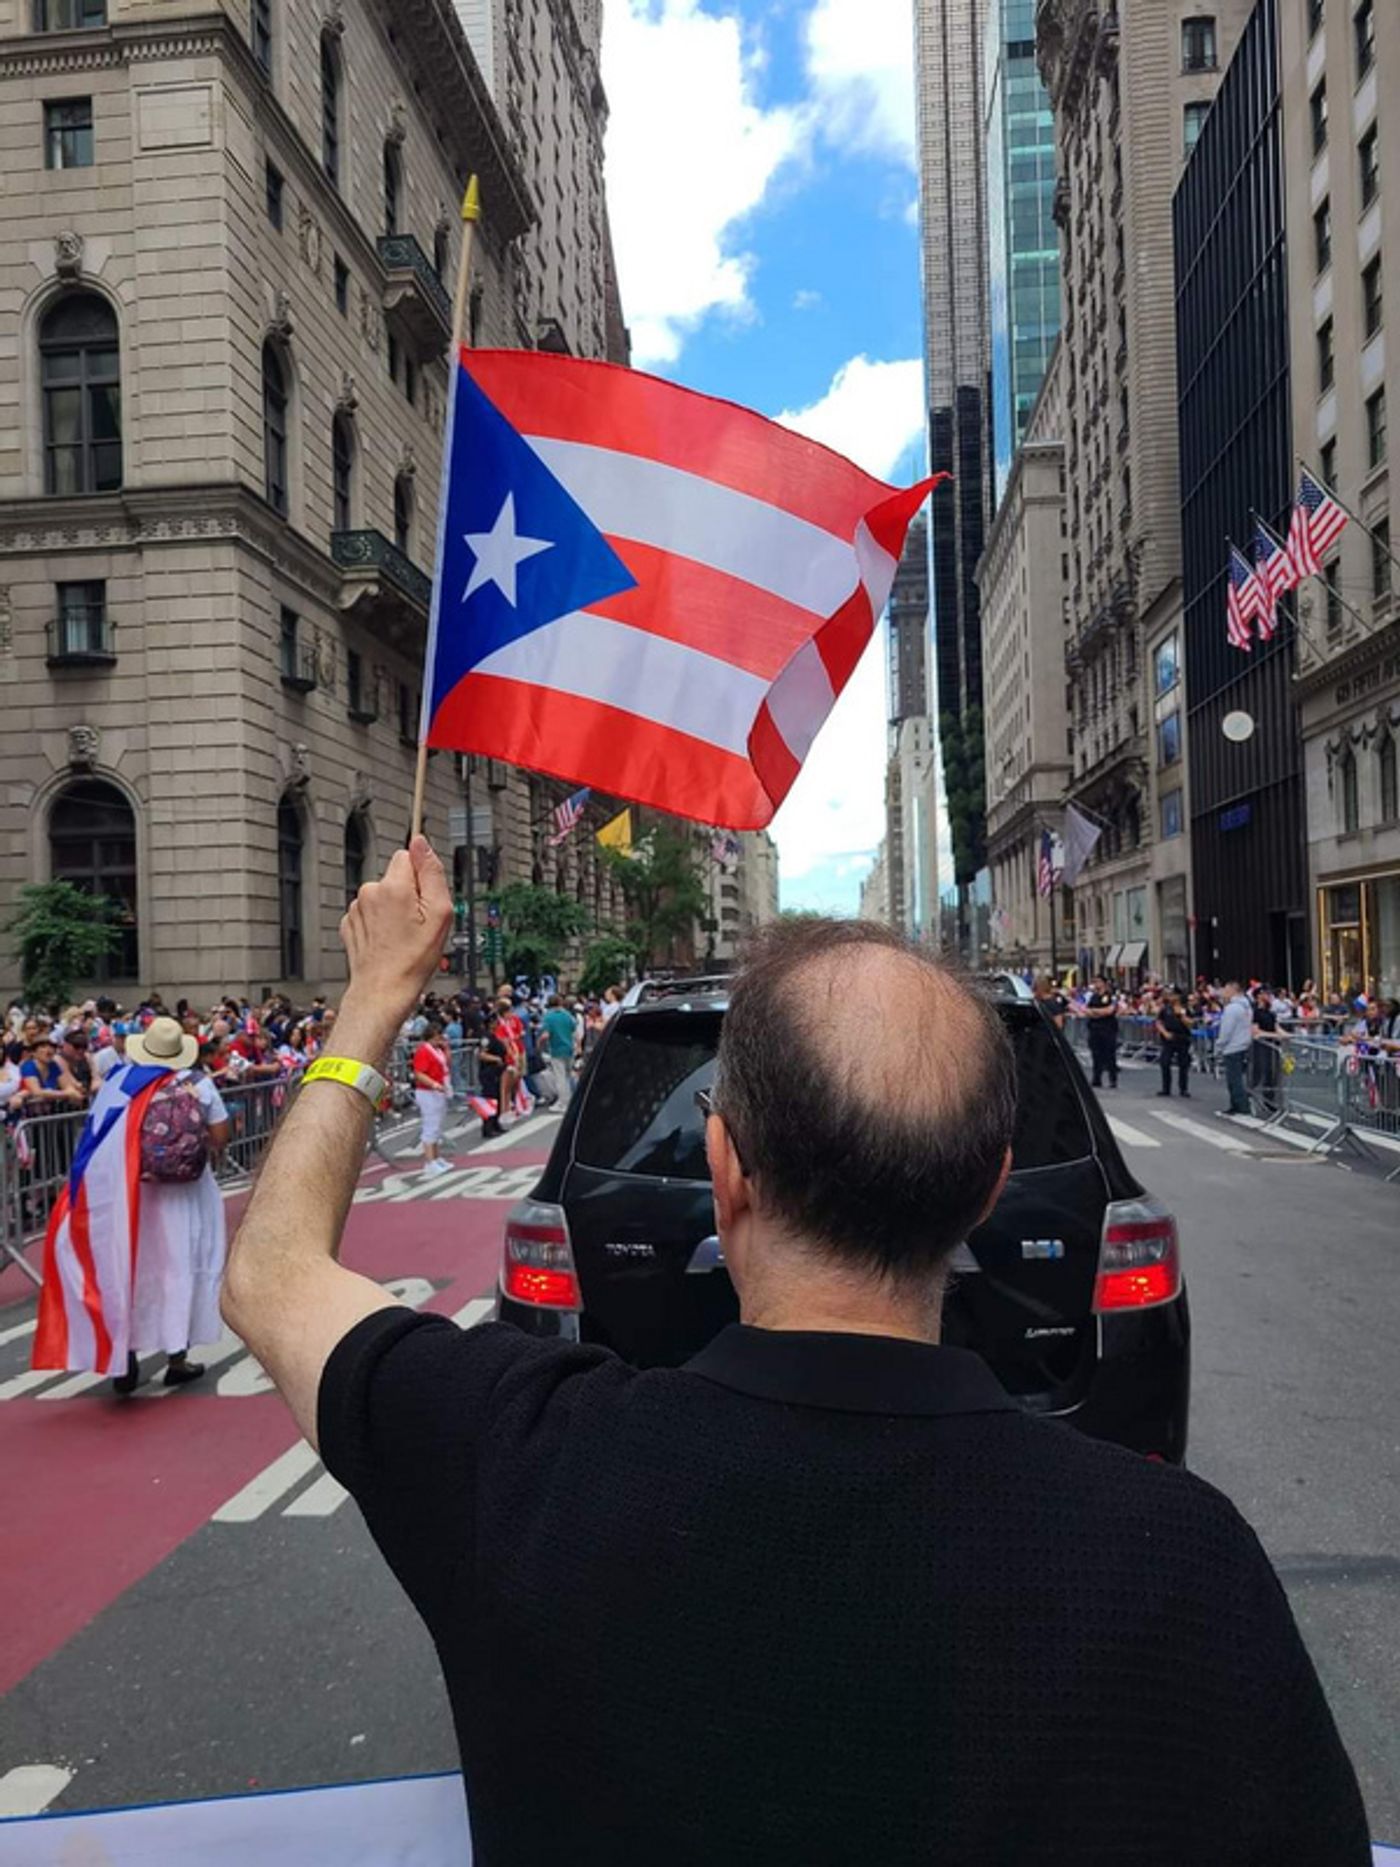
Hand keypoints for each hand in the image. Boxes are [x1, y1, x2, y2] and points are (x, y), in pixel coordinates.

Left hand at [337, 837, 452, 1051]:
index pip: (406, 856)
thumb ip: (432, 873)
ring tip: (401, 937)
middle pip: (395, 877)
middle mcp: (369, 892)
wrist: (383, 991)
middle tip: (417, 924)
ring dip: (393, 910)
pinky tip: (387, 942)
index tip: (425, 899)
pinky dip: (379, 924)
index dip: (421, 876)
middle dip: (408, 894)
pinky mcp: (350, 924)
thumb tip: (421, 842)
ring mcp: (356, 909)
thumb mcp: (441, 914)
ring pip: (382, 896)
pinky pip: (370, 913)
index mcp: (393, 886)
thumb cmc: (414, 959)